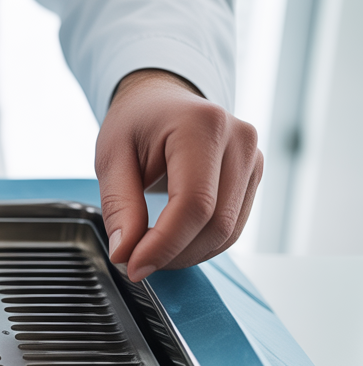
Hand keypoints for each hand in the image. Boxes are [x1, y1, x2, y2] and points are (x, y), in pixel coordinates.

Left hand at [96, 69, 262, 281]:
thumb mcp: (111, 157)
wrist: (160, 99)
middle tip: (134, 261)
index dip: (164, 245)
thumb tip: (125, 253)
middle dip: (174, 254)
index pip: (194, 204)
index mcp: (202, 125)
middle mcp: (240, 139)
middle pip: (216, 223)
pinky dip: (201, 243)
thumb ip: (119, 205)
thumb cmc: (135, 122)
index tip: (133, 266)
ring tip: (150, 249)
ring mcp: (253, 157)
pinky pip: (233, 225)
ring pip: (229, 232)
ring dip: (187, 253)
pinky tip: (173, 240)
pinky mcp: (254, 175)